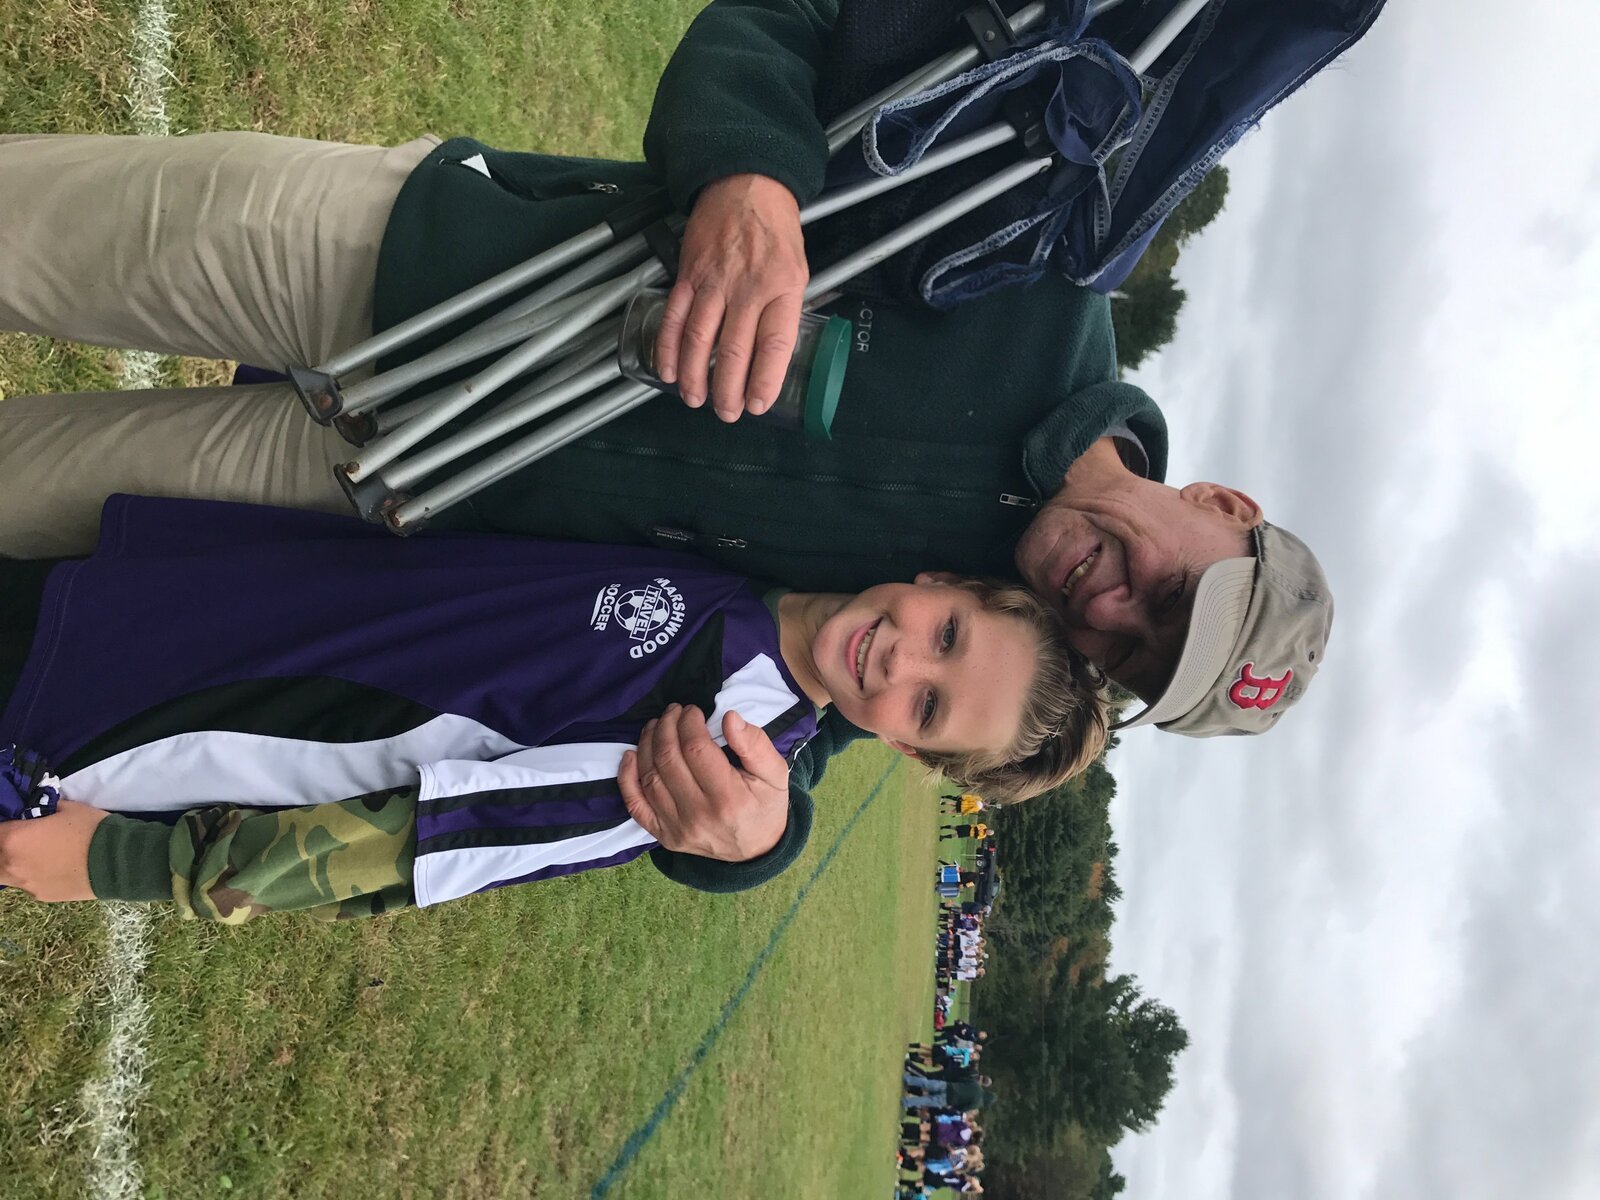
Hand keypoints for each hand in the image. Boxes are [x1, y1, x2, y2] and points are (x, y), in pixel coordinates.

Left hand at [0, 798, 105, 900]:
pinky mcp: (40, 896)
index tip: (13, 825)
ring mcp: (25, 884)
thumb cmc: (90, 828)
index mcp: (14, 839)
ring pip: (4, 875)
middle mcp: (12, 864)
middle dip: (3, 847)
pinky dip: (31, 876)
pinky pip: (26, 884)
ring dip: (10, 865)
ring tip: (32, 856)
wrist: (117, 860)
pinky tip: (52, 869)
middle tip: (20, 841)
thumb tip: (36, 812)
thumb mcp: (66, 808)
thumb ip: (42, 811)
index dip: (2, 828)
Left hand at [618, 704, 789, 861]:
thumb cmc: (766, 806)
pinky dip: (626, 779)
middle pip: (669, 759)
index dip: (689, 722)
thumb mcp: (775, 773)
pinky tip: (630, 755)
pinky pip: (635, 806)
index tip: (692, 710)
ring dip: (647, 744)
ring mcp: (677, 828)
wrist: (757, 852)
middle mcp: (698, 815)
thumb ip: (755, 744)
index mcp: (728, 797)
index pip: (696, 749)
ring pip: (649, 777)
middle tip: (673, 711)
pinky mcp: (664, 836)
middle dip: (667, 726)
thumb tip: (728, 718)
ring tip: (656, 725)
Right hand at [653, 174, 808, 422]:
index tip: (757, 404)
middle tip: (727, 414)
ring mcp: (714, 281)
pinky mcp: (689, 275)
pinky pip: (676, 317)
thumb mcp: (797, 270)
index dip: (764, 379)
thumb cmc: (776, 232)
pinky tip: (669, 370)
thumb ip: (784, 311)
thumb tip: (773, 356)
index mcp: (782, 288)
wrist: (745, 185)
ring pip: (700, 339)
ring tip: (696, 400)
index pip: (774, 344)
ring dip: (695, 376)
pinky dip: (669, 348)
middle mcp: (748, 287)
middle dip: (728, 390)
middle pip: (735, 350)